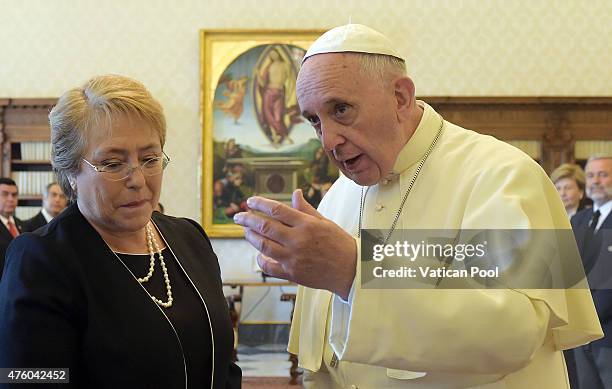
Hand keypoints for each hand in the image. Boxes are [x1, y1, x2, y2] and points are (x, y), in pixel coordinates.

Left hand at [233, 189, 356, 298]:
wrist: (350, 270)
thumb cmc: (339, 244)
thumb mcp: (325, 222)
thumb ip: (306, 209)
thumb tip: (295, 193)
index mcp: (307, 224)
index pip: (277, 209)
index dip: (260, 204)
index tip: (250, 202)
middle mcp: (298, 240)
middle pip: (265, 226)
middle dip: (247, 219)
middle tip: (238, 216)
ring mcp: (294, 258)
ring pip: (263, 246)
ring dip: (251, 237)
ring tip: (246, 232)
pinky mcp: (292, 274)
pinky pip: (269, 267)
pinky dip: (261, 260)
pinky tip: (259, 255)